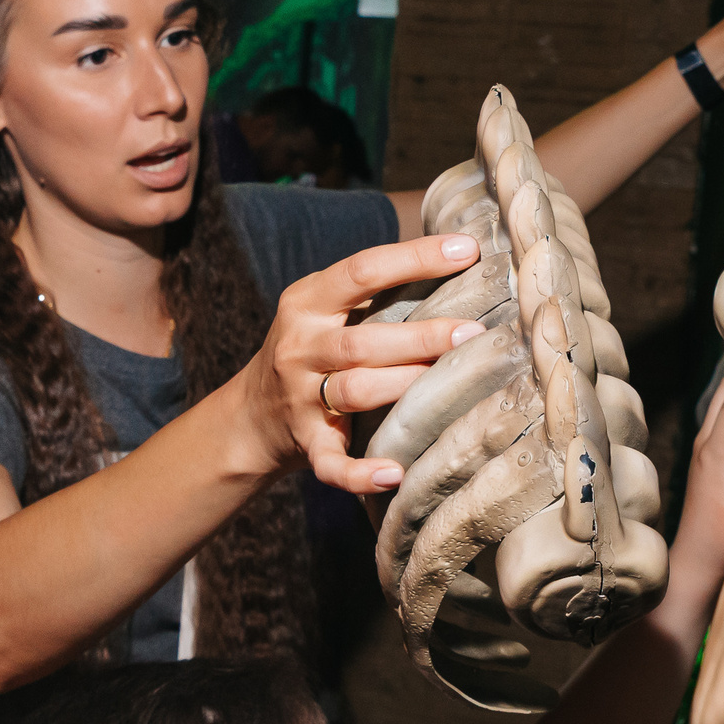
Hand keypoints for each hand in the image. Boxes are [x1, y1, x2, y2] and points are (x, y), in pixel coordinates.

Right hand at [233, 231, 489, 492]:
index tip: (467, 249)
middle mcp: (299, 347)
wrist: (250, 416)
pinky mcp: (306, 442)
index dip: (416, 258)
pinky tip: (393, 473)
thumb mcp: (324, 309)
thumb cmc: (310, 350)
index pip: (362, 270)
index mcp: (306, 303)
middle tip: (472, 332)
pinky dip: (359, 472)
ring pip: (355, 391)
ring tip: (451, 384)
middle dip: (420, 336)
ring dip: (404, 385)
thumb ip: (372, 289)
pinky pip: (331, 462)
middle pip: (361, 341)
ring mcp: (299, 398)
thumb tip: (457, 257)